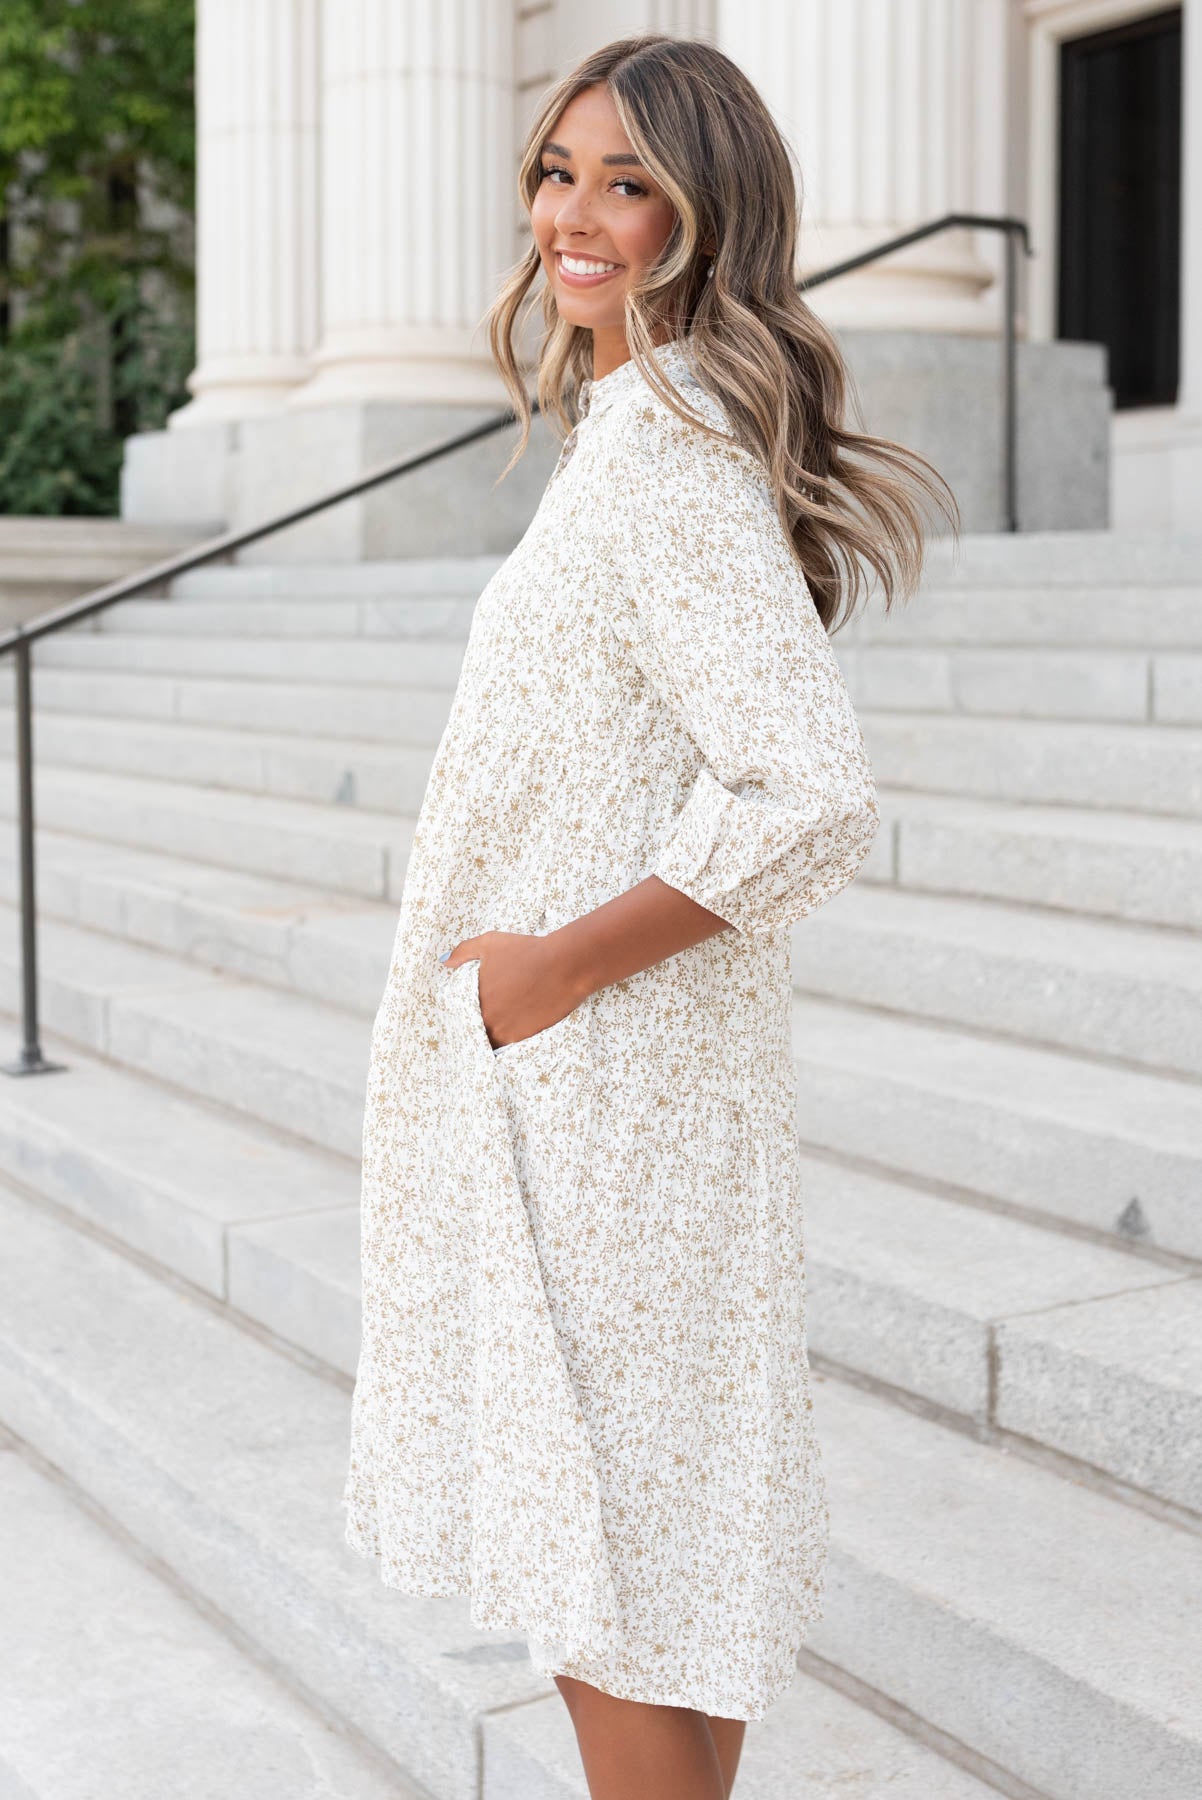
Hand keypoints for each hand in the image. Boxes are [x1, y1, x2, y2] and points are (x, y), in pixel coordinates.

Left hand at [440, 929, 588, 1051]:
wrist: (564, 965)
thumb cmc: (527, 951)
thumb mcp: (490, 943)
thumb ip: (463, 952)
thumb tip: (444, 962)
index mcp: (474, 998)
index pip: (461, 1016)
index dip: (465, 1014)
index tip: (470, 1012)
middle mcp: (486, 1019)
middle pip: (475, 1031)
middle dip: (478, 1026)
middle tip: (488, 1017)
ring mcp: (505, 1031)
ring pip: (491, 1040)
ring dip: (493, 1034)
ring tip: (502, 1024)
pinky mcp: (525, 1037)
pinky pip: (509, 1044)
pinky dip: (510, 1037)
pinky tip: (516, 1026)